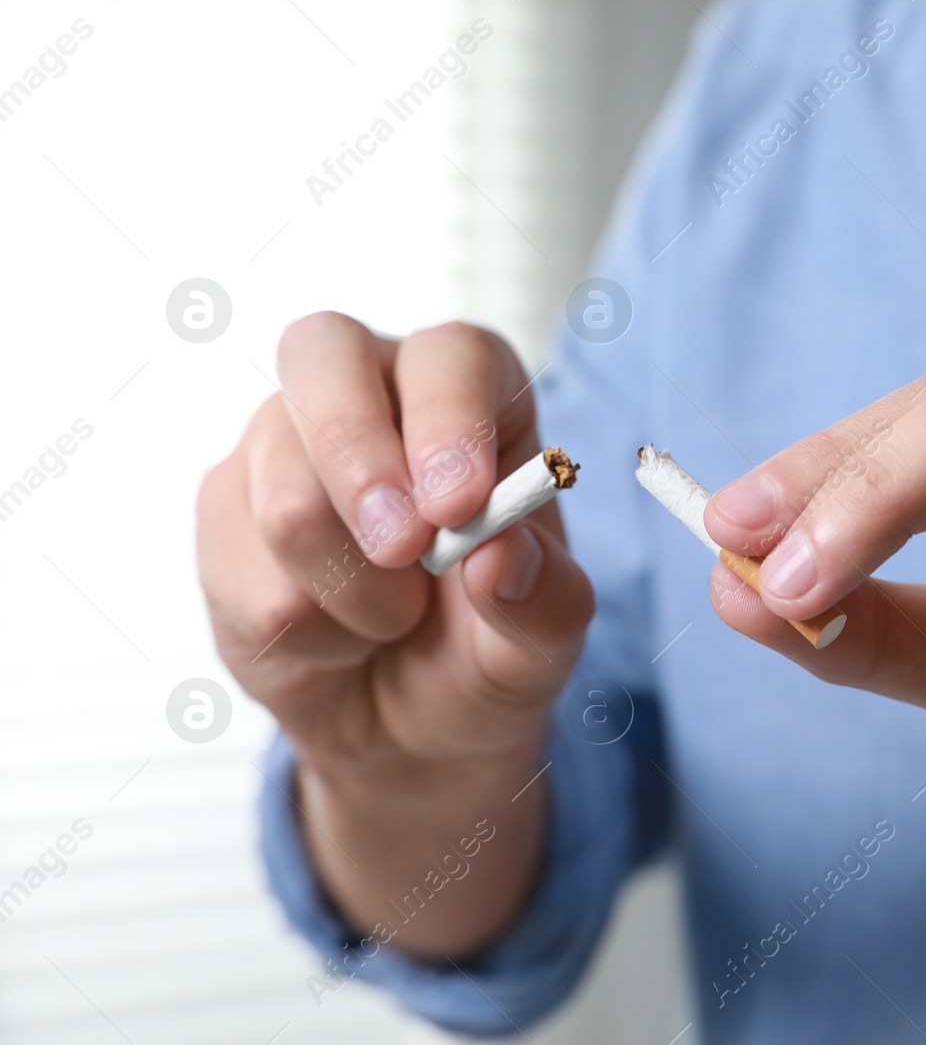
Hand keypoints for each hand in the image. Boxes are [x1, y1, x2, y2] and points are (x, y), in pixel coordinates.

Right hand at [197, 312, 592, 954]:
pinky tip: (337, 634)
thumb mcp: (544, 644)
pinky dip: (283, 608)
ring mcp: (292, 449)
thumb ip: (540, 595)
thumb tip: (498, 552)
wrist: (420, 729)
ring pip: (267, 463)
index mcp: (479, 403)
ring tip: (390, 622)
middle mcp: (380, 401)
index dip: (450, 415)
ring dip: (331, 565)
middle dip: (356, 458)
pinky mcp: (227, 510)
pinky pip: (222, 544)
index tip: (456, 506)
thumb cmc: (496, 658)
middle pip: (329, 357)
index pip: (460, 355)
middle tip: (399, 553)